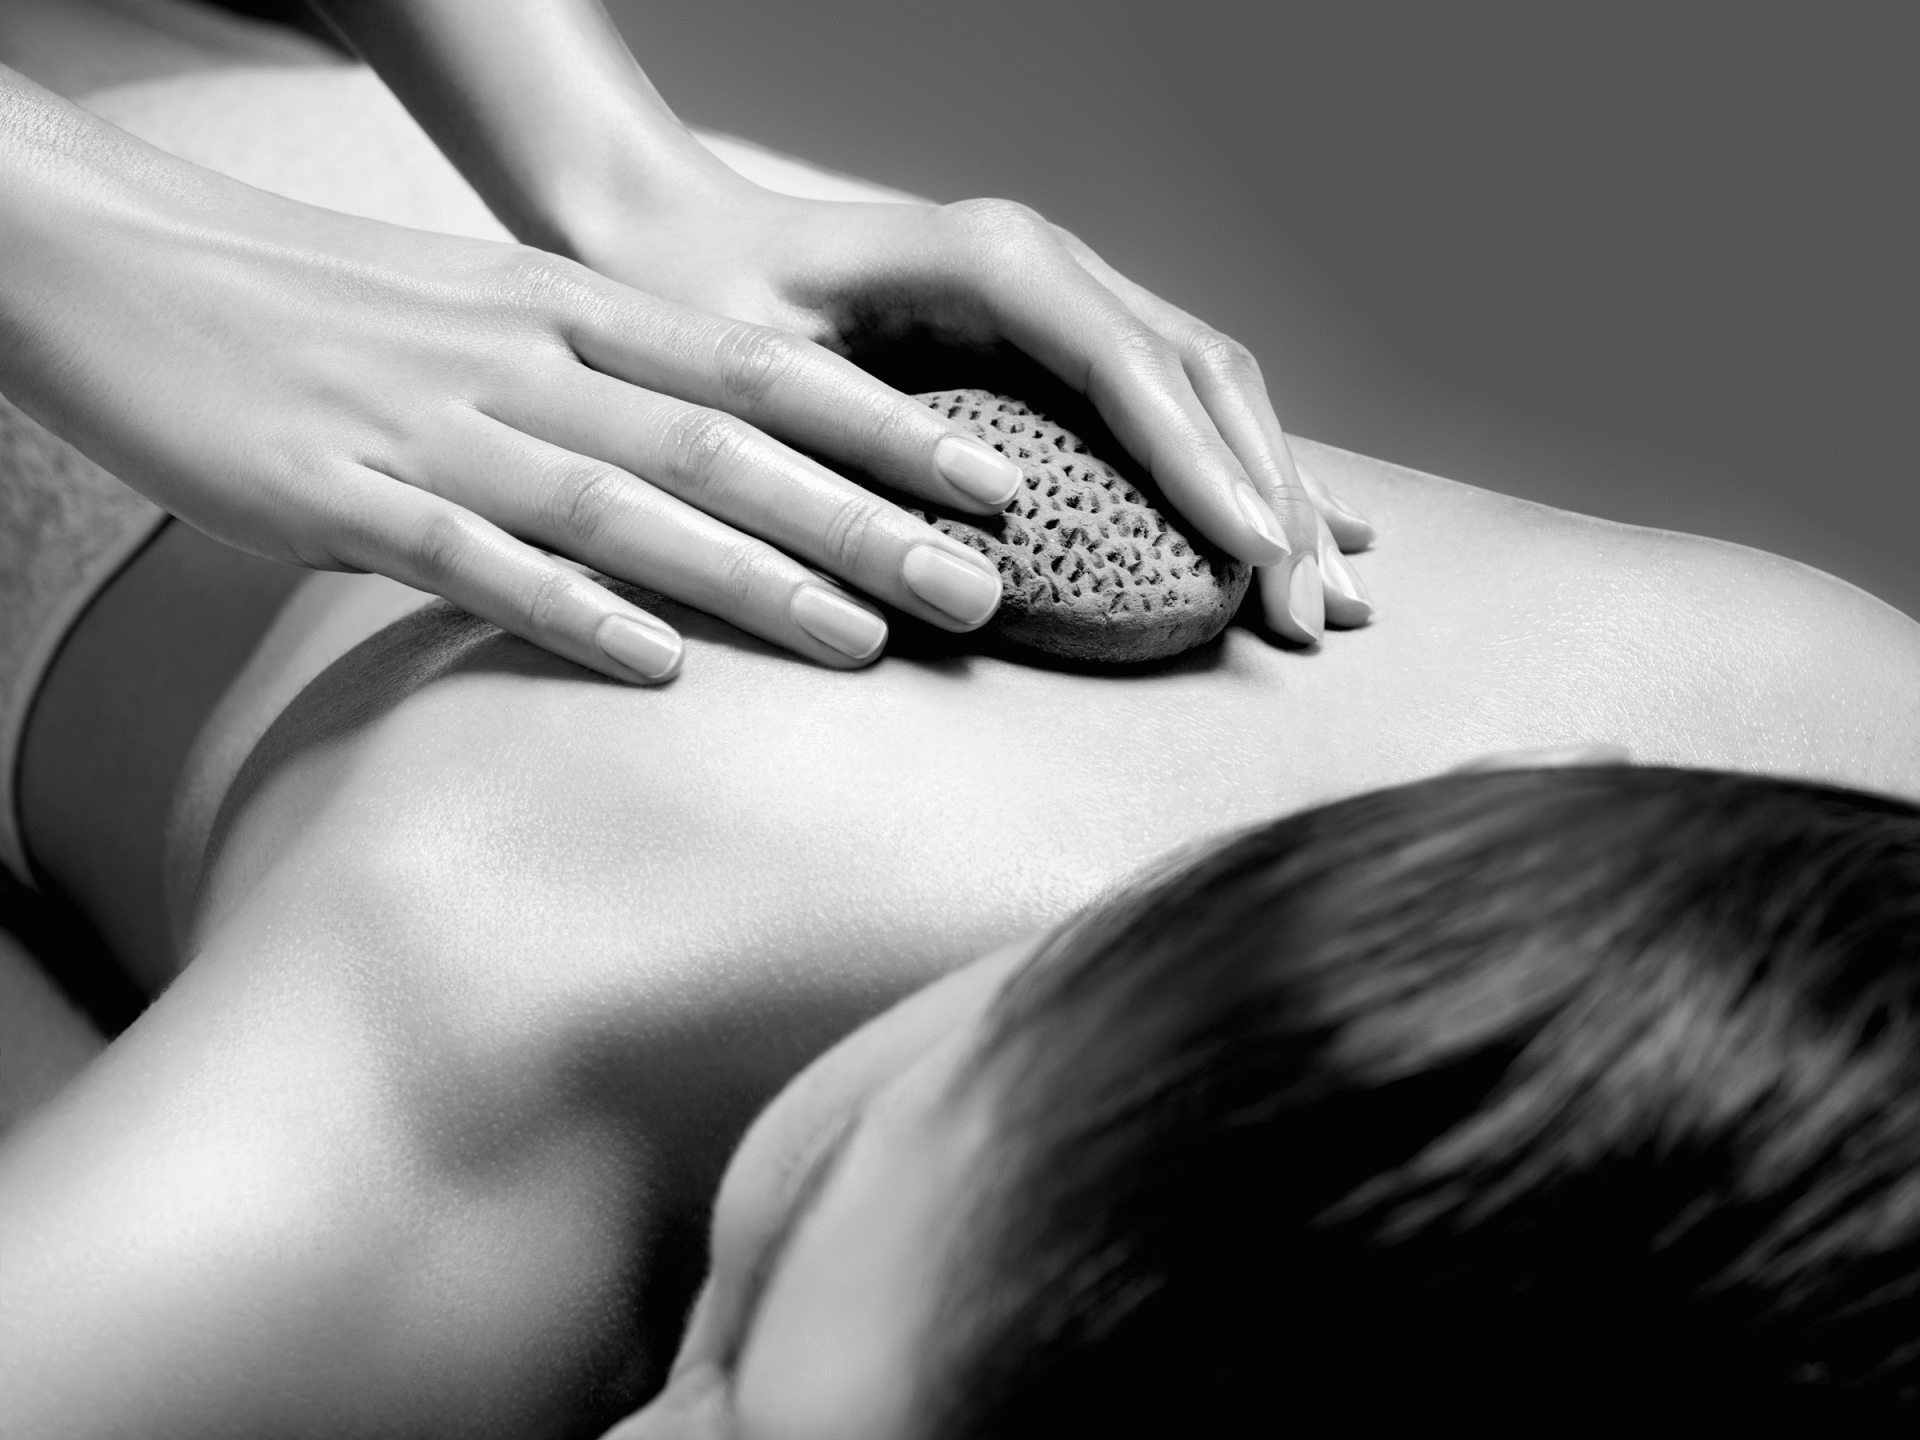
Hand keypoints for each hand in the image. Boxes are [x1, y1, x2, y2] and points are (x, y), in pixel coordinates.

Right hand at [2, 78, 1050, 681]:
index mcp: (569, 311)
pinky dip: (568, 608)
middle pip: (729, 444)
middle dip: (868, 521)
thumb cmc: (327, 305)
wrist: (127, 267)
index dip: (890, 429)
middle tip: (983, 588)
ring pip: (626, 503)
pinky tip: (654, 664)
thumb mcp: (490, 317)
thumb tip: (723, 470)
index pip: (765, 368)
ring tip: (869, 641)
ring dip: (754, 576)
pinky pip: (472, 557)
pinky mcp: (338, 495)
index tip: (996, 482)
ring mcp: (434, 426)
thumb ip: (606, 384)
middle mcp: (526, 361)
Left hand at [573, 177, 1377, 642]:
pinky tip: (1292, 519)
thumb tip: (977, 557)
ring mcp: (1062, 295)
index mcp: (995, 262)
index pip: (1137, 368)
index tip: (1258, 558)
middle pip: (1205, 376)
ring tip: (1331, 588)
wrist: (674, 240)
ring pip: (1209, 387)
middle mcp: (1049, 266)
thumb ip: (853, 453)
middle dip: (1270, 496)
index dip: (1207, 466)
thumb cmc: (701, 311)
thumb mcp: (753, 382)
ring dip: (1276, 488)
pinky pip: (1175, 399)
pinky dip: (1238, 467)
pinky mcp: (1056, 336)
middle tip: (1313, 613)